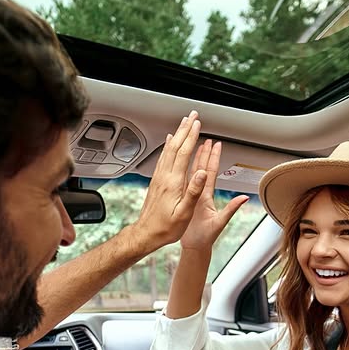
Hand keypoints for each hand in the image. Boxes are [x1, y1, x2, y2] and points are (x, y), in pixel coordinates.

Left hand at [129, 111, 210, 250]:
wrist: (146, 233)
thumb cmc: (166, 227)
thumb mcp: (184, 213)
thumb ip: (193, 192)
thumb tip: (201, 173)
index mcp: (173, 182)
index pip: (183, 153)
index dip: (191, 137)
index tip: (197, 125)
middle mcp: (164, 176)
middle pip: (175, 146)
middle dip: (185, 129)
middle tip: (192, 116)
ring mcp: (159, 177)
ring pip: (168, 150)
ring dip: (177, 134)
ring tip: (184, 124)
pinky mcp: (156, 181)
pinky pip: (163, 157)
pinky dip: (168, 146)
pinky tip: (169, 142)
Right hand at [179, 138, 248, 252]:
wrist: (194, 247)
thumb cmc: (206, 238)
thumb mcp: (220, 222)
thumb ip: (231, 209)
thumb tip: (244, 198)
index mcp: (207, 197)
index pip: (212, 173)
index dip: (214, 158)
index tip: (215, 144)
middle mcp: (200, 194)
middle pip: (202, 169)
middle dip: (204, 153)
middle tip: (206, 138)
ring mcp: (191, 197)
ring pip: (192, 174)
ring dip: (194, 160)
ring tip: (195, 145)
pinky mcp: (183, 202)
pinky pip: (181, 184)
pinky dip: (181, 172)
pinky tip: (179, 164)